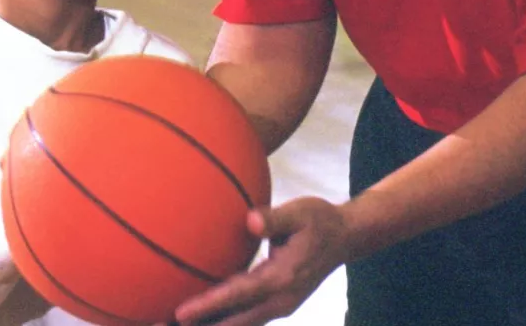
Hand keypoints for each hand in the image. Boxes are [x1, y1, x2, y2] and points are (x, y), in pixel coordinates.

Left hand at [174, 197, 354, 325]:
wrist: (345, 239)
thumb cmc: (319, 220)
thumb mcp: (302, 211)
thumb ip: (276, 218)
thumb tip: (251, 221)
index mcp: (283, 279)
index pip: (239, 295)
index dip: (208, 305)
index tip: (180, 313)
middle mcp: (279, 301)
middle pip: (233, 324)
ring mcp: (277, 307)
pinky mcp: (273, 306)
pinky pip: (242, 320)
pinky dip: (219, 322)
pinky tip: (195, 320)